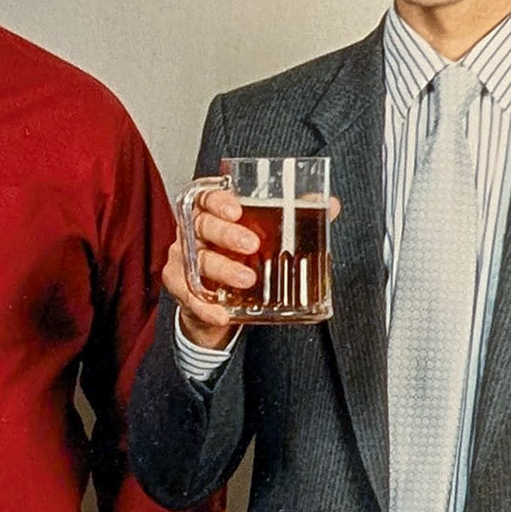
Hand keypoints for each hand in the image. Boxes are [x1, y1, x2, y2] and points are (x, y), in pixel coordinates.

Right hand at [164, 185, 341, 349]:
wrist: (217, 302)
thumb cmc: (240, 259)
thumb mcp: (265, 238)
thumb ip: (295, 219)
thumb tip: (329, 205)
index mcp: (211, 215)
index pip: (206, 198)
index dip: (218, 200)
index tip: (237, 209)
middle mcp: (192, 234)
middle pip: (201, 225)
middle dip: (225, 234)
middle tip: (252, 244)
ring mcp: (183, 261)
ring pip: (196, 261)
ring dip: (222, 269)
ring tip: (247, 279)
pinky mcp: (181, 288)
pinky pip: (189, 296)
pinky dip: (206, 307)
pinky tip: (223, 314)